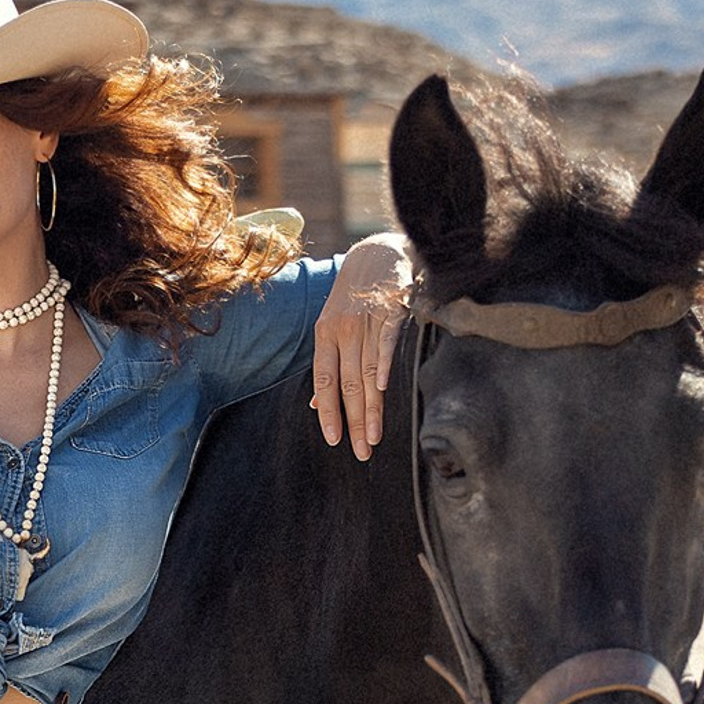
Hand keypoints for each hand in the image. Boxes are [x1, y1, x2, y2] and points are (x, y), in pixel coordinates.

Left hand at [312, 234, 411, 460]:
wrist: (376, 252)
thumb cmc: (354, 295)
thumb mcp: (332, 326)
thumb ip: (328, 364)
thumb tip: (314, 404)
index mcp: (325, 335)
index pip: (324, 381)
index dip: (328, 412)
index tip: (335, 440)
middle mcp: (342, 330)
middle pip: (347, 383)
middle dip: (354, 421)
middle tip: (361, 451)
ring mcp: (365, 320)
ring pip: (366, 372)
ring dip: (371, 407)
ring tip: (374, 437)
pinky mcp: (390, 310)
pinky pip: (385, 342)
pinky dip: (383, 364)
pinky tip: (382, 388)